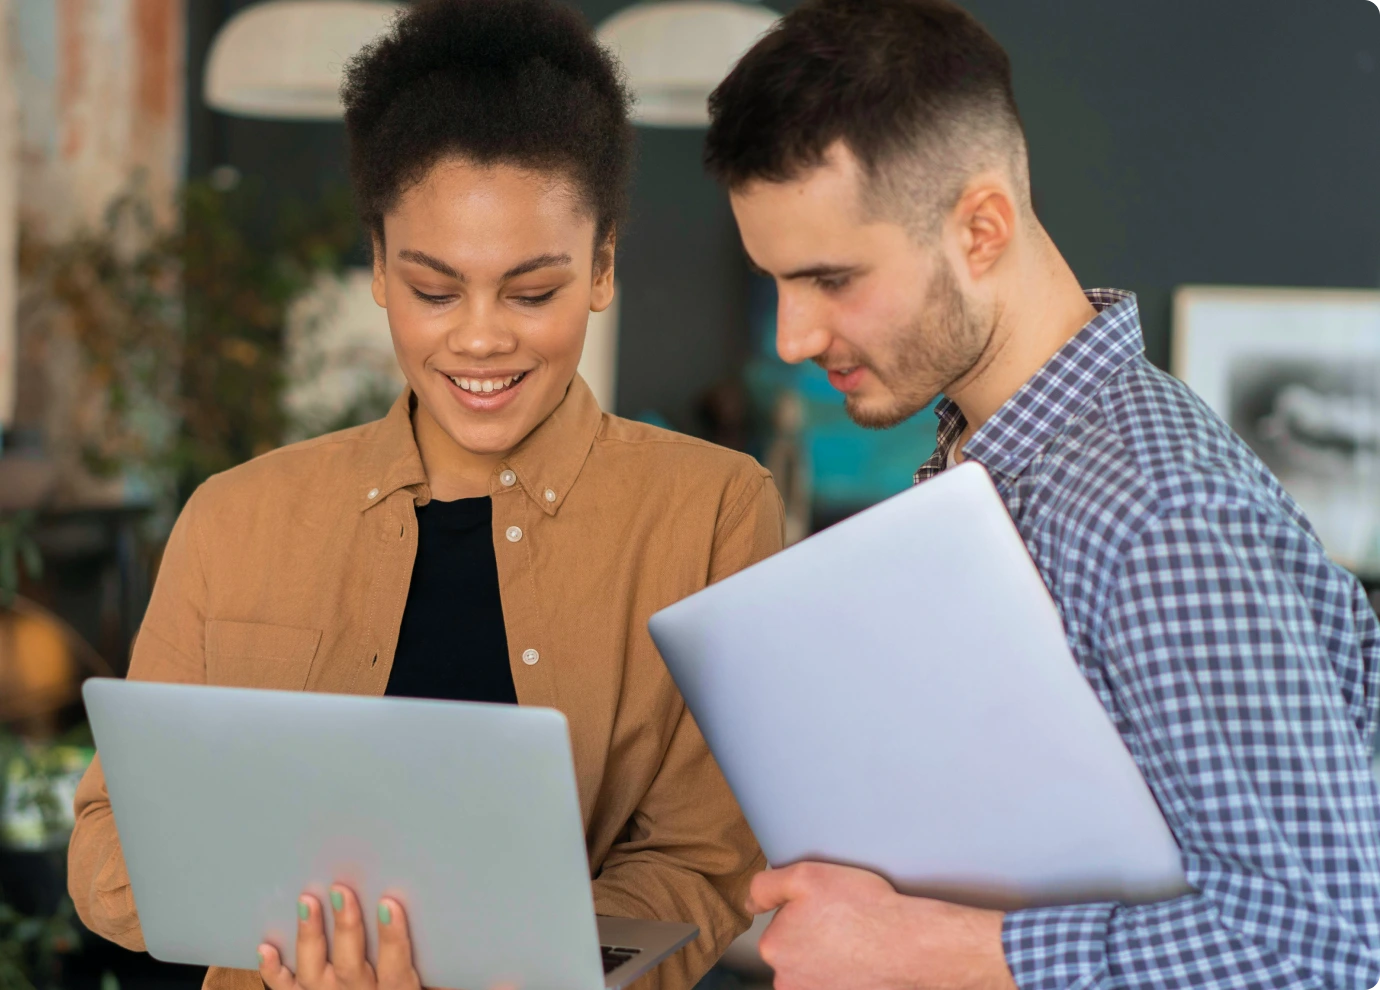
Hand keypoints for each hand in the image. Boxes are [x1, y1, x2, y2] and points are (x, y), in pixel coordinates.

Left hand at [259, 885, 421, 989]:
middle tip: (340, 891)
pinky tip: (265, 946)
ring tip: (306, 902)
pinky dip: (273, 971)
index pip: (395, 967)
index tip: (389, 904)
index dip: (392, 936)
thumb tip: (442, 931)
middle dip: (346, 927)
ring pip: (314, 974)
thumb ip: (433, 971)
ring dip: (310, 938)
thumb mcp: (426, 989)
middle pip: (350, 966)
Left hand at [748, 863, 1016, 989]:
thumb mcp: (806, 875)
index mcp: (773, 946)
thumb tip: (749, 901)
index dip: (804, 909)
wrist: (908, 944)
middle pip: (795, 949)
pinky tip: (862, 959)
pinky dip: (846, 972)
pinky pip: (834, 981)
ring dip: (830, 956)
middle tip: (844, 922)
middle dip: (814, 936)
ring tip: (856, 941)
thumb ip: (766, 886)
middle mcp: (786, 980)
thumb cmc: (862, 907)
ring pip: (815, 969)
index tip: (828, 906)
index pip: (780, 922)